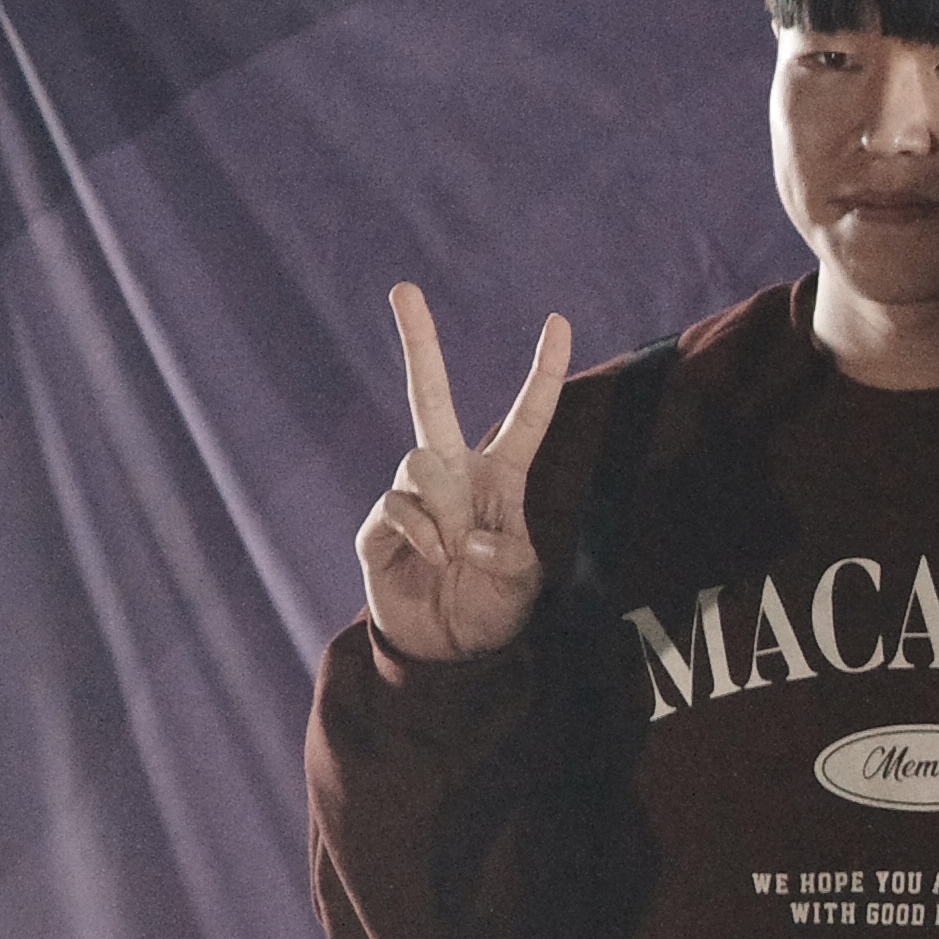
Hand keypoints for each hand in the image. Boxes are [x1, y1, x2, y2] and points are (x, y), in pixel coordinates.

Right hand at [355, 283, 569, 664]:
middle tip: (403, 288)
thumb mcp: (524, 584)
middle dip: (418, 341)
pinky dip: (422, 530)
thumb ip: (511, 556)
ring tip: (456, 550)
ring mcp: (412, 495)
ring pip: (420, 459)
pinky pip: (397, 504)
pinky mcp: (378, 525)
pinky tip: (436, 556)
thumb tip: (468, 534)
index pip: (526, 417)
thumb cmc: (494, 608)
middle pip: (431, 396)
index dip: (544, 372)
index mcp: (501, 477)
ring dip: (445, 504)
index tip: (560, 321)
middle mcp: (453, 474)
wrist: (447, 650)